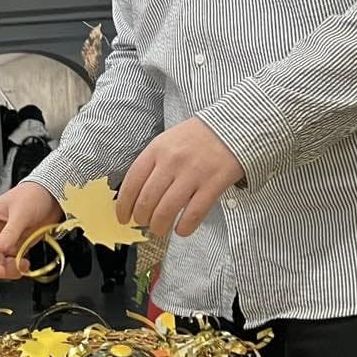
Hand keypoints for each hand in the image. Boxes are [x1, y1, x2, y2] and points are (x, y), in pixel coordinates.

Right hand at [0, 184, 62, 280]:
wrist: (52, 196)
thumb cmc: (32, 195)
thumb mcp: (20, 212)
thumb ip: (10, 232)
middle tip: (3, 271)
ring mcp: (6, 241)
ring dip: (6, 270)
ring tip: (19, 266)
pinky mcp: (18, 247)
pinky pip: (11, 263)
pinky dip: (16, 268)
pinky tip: (25, 264)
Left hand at [117, 118, 244, 237]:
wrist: (234, 126)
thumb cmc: (197, 138)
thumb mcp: (168, 141)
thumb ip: (152, 164)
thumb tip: (135, 196)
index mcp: (157, 149)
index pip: (132, 182)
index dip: (123, 205)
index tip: (122, 218)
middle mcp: (172, 161)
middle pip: (147, 200)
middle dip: (141, 218)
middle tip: (144, 223)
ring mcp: (194, 173)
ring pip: (166, 210)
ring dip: (159, 226)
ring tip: (160, 229)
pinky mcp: (214, 184)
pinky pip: (193, 214)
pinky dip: (184, 227)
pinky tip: (182, 229)